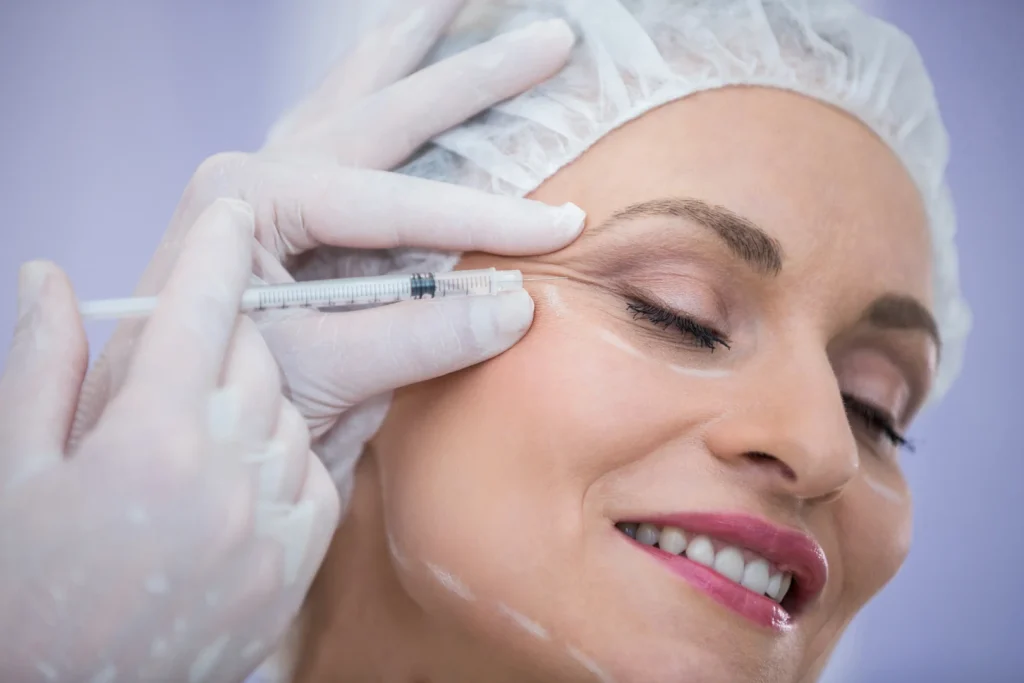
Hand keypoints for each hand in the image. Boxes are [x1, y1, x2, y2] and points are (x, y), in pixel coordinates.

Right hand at [0, 200, 337, 681]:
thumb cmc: (25, 585)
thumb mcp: (14, 470)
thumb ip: (41, 365)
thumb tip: (49, 274)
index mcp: (148, 436)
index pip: (199, 312)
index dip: (218, 252)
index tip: (233, 212)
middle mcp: (225, 470)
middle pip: (259, 352)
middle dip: (235, 328)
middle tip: (209, 331)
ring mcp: (271, 517)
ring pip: (291, 407)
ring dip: (261, 391)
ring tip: (211, 412)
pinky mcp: (300, 557)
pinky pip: (314, 468)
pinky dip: (286, 450)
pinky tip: (242, 460)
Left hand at [72, 1, 582, 489]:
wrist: (169, 423)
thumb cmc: (219, 400)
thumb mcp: (316, 376)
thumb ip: (413, 340)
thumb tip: (518, 306)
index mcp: (252, 201)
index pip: (393, 203)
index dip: (484, 216)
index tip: (563, 225)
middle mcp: (261, 172)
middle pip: (386, 107)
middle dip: (474, 73)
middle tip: (553, 38)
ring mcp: (272, 181)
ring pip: (355, 93)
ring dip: (413, 47)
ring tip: (458, 2)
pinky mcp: (287, 207)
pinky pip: (342, 127)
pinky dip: (380, 89)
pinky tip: (400, 65)